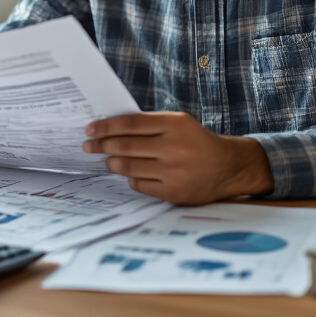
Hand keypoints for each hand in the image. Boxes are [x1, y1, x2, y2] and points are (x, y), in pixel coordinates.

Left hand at [82, 112, 273, 204]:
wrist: (227, 167)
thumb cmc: (196, 142)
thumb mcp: (178, 124)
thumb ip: (148, 125)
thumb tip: (109, 128)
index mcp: (175, 124)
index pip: (130, 124)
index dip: (106, 126)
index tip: (90, 129)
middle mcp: (175, 147)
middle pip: (125, 146)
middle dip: (101, 145)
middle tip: (88, 146)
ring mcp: (174, 172)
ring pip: (128, 167)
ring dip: (111, 163)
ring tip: (107, 159)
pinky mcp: (173, 192)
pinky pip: (139, 185)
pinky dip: (130, 178)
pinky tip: (129, 173)